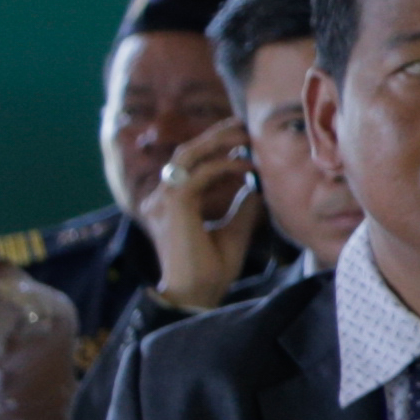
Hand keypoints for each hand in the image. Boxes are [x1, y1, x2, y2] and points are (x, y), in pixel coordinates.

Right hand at [139, 121, 262, 311]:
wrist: (197, 295)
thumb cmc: (212, 269)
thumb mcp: (234, 230)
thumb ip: (241, 206)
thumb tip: (256, 187)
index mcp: (172, 202)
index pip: (190, 164)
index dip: (215, 148)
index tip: (243, 141)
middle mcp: (162, 197)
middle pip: (187, 152)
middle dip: (216, 135)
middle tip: (243, 125)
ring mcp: (164, 200)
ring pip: (189, 155)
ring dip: (219, 142)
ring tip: (246, 136)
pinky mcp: (174, 205)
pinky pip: (199, 173)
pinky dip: (224, 165)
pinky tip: (247, 166)